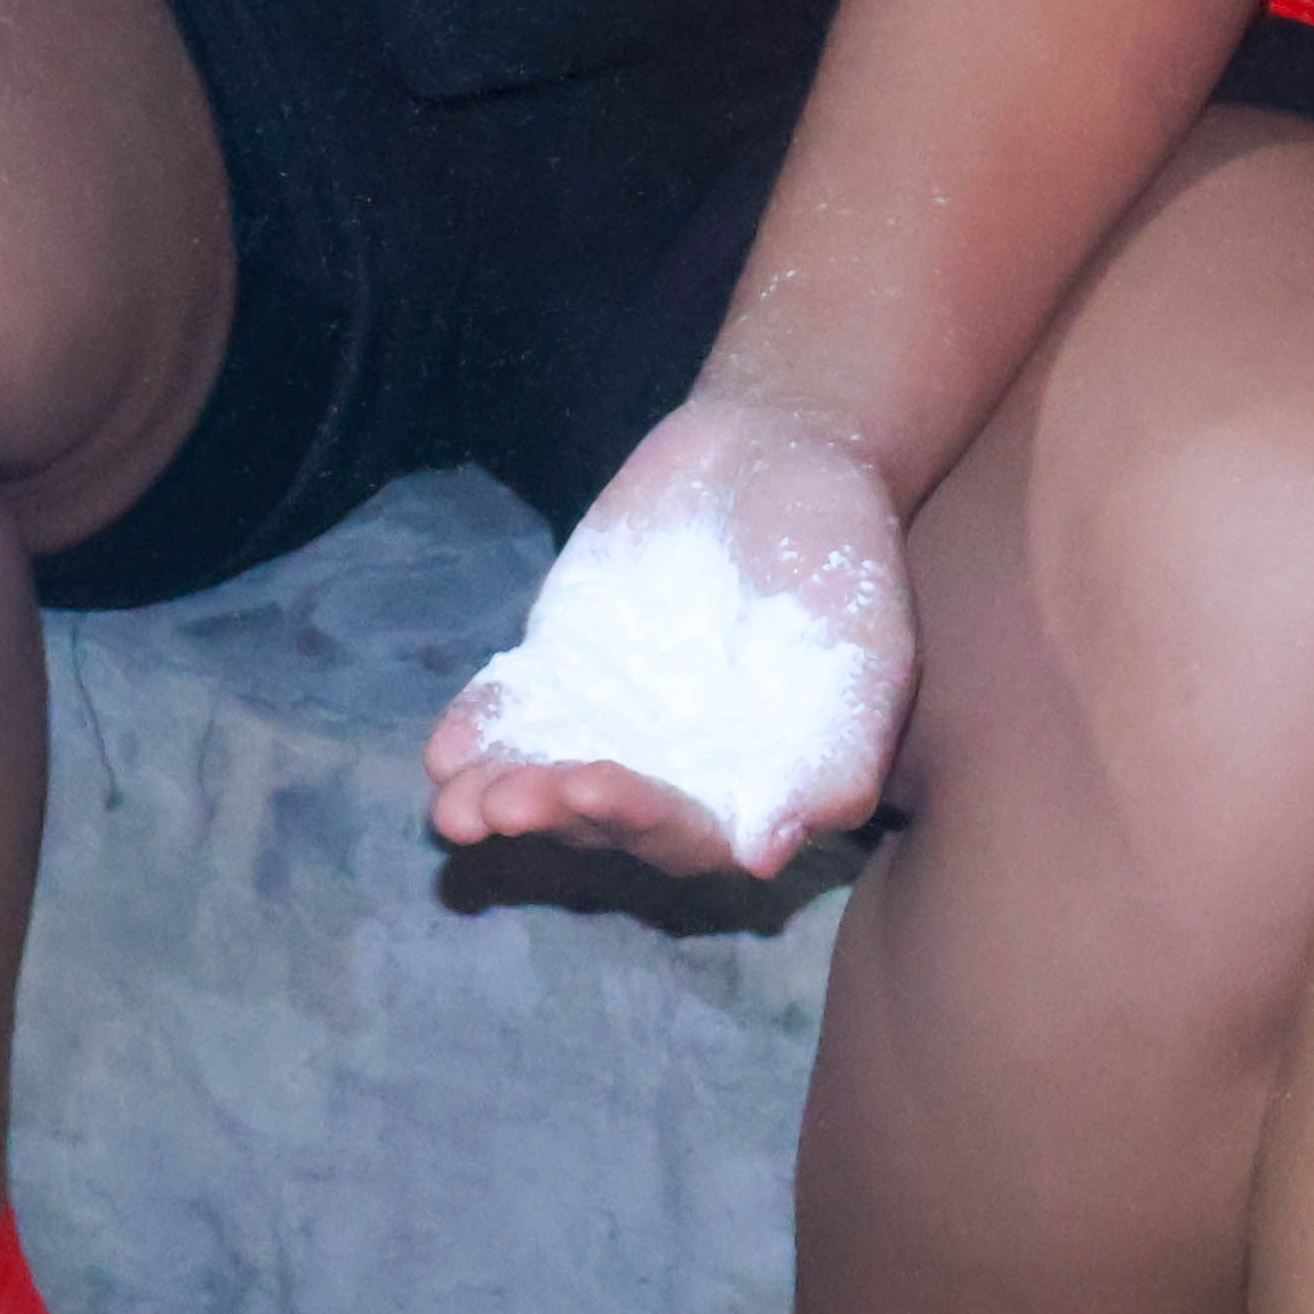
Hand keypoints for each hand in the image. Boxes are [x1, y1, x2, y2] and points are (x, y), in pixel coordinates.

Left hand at [425, 394, 916, 880]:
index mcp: (748, 788)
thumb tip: (762, 860)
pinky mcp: (559, 669)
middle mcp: (671, 772)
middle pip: (600, 822)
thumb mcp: (867, 652)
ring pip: (543, 783)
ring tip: (457, 807)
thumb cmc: (842, 560)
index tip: (594, 786)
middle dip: (554, 815)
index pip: (686, 837)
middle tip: (508, 803)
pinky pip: (510, 716)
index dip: (639, 824)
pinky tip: (446, 753)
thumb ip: (835, 758)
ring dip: (499, 801)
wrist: (779, 452)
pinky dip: (476, 737)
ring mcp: (607, 723)